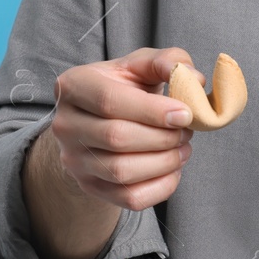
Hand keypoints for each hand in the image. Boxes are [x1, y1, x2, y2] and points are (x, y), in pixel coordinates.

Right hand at [48, 47, 201, 210]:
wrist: (100, 120)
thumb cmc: (127, 87)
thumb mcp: (143, 64)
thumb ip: (169, 61)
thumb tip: (193, 78)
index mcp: (74, 86)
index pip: (109, 101)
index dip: (153, 111)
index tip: (186, 114)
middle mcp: (65, 125)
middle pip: (117, 137)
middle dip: (163, 137)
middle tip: (187, 131)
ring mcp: (73, 160)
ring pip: (122, 171)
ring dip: (164, 162)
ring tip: (183, 148)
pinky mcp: (89, 186)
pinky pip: (128, 198)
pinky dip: (161, 187)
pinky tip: (173, 169)